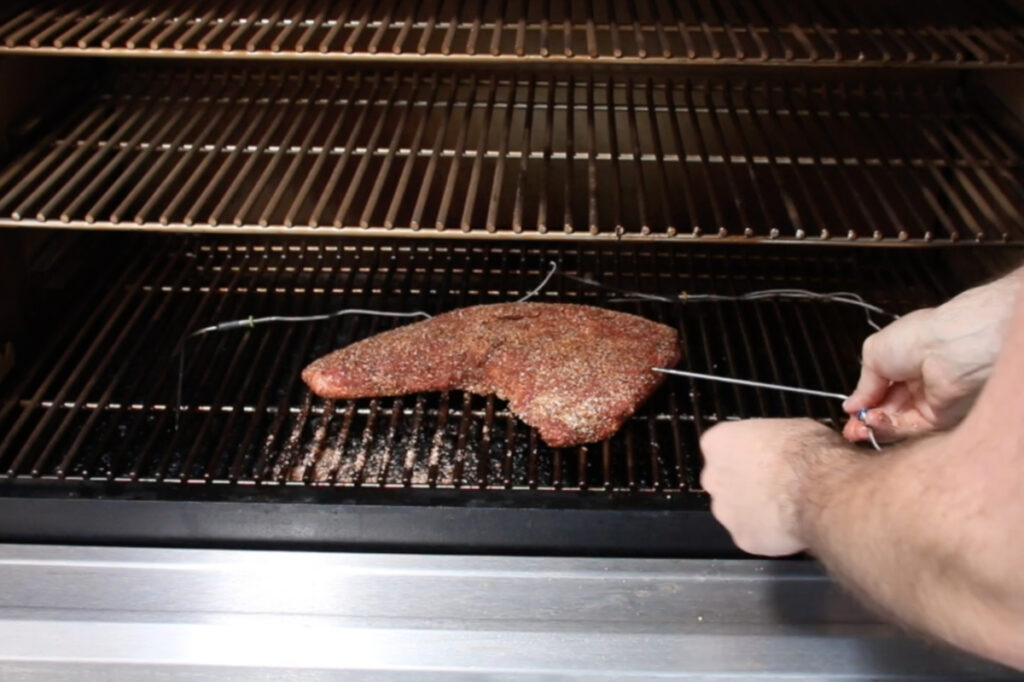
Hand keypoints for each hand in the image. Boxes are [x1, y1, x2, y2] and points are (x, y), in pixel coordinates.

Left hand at [699, 418, 844, 556]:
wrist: (821, 490)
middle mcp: (713, 477)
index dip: (746, 454)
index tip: (763, 457)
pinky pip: (753, 536)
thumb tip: (784, 448)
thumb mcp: (790, 426)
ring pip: (735, 512)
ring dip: (754, 511)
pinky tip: (789, 527)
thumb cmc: (807, 452)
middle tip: (774, 485)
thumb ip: (772, 440)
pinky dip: (768, 534)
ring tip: (785, 508)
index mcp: (718, 442)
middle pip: (724, 482)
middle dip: (745, 484)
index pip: (721, 447)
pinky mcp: (742, 538)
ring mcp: (724, 511)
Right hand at [843, 271, 1020, 442]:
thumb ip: (863, 385)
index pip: (880, 389)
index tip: (848, 413)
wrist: (948, 350)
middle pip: (887, 410)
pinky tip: (874, 421)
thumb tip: (851, 405)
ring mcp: (928, 402)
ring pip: (895, 422)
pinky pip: (909, 429)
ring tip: (858, 427)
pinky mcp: (939, 419)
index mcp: (903, 363)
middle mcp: (917, 383)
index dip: (863, 402)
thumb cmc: (913, 340)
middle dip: (865, 420)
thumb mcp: (873, 354)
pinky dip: (889, 428)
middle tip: (850, 429)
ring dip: (874, 425)